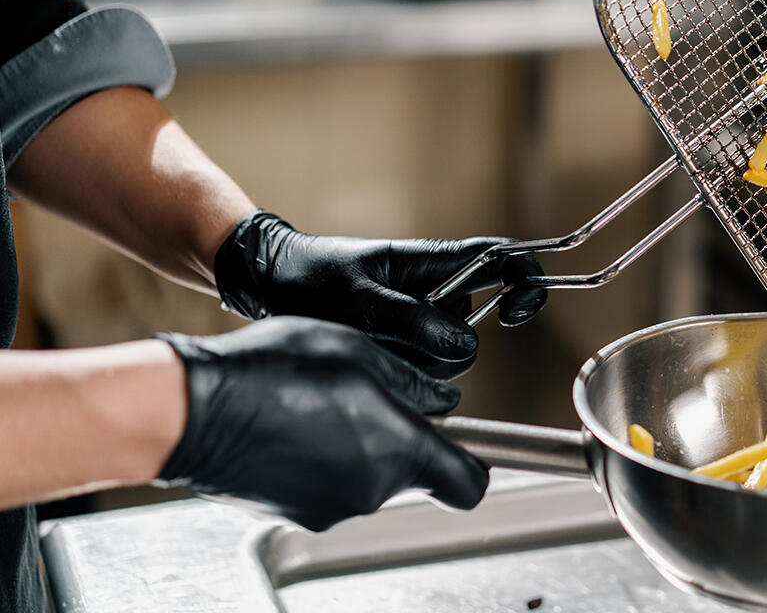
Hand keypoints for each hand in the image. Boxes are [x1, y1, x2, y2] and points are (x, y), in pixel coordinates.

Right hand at [156, 317, 487, 531]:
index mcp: (399, 451)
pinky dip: (322, 459)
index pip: (468, 483)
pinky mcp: (295, 512)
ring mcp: (331, 508)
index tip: (470, 443)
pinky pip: (329, 484)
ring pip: (368, 475)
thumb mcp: (359, 352)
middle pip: (412, 471)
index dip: (475, 464)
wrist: (193, 410)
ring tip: (318, 403)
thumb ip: (413, 383)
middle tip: (364, 395)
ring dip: (357, 444)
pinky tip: (293, 424)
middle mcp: (371, 490)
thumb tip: (443, 400)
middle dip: (399, 436)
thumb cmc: (274, 370)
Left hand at [213, 210, 545, 378]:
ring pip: (447, 359)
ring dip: (412, 363)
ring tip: (364, 342)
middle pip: (474, 329)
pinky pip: (421, 373)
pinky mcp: (405, 345)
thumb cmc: (310, 278)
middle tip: (390, 337)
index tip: (515, 314)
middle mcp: (437, 292)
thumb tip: (464, 348)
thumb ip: (412, 322)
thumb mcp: (357, 299)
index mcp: (434, 262)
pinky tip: (364, 357)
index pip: (503, 258)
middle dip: (441, 347)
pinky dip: (397, 374)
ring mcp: (422, 320)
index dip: (525, 281)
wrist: (268, 284)